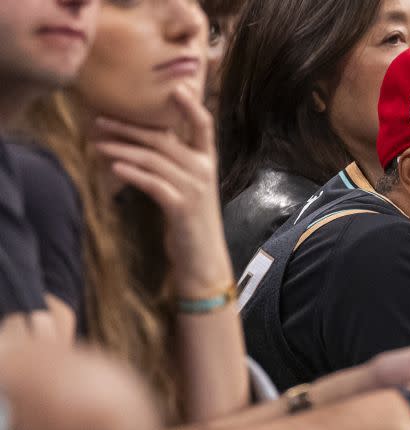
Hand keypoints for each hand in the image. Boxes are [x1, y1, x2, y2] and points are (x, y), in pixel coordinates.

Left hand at [93, 85, 231, 296]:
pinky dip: (133, 174)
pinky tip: (115, 167)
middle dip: (129, 128)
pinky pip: (153, 184)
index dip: (190, 106)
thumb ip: (174, 162)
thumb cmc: (190, 218)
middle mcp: (203, 172)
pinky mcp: (181, 208)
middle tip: (100, 121)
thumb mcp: (188, 185)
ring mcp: (193, 189)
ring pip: (153, 160)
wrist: (202, 256)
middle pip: (163, 140)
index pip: (203, 126)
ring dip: (122, 149)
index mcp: (207, 162)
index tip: (175, 87)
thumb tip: (143, 139)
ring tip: (97, 144)